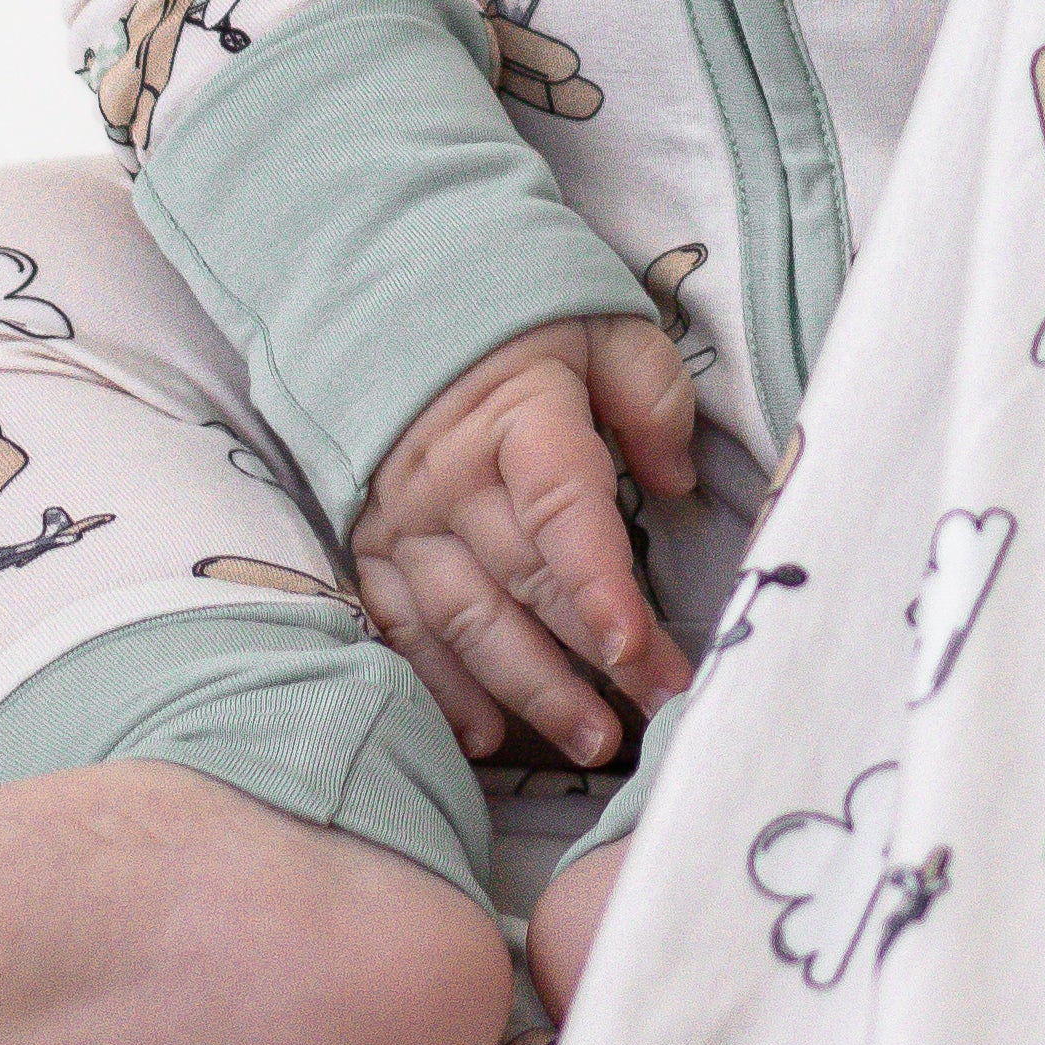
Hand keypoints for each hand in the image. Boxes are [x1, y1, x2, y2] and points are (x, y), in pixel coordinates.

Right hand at [349, 316, 698, 766]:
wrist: (388, 301)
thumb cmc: (514, 322)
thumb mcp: (597, 322)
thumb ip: (646, 391)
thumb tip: (675, 479)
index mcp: (513, 415)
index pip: (559, 507)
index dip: (597, 580)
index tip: (635, 644)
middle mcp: (448, 481)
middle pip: (527, 580)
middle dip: (596, 656)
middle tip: (660, 711)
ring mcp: (401, 524)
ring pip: (470, 622)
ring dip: (533, 691)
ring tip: (596, 744)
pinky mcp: (368, 552)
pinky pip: (403, 634)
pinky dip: (444, 690)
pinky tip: (486, 739)